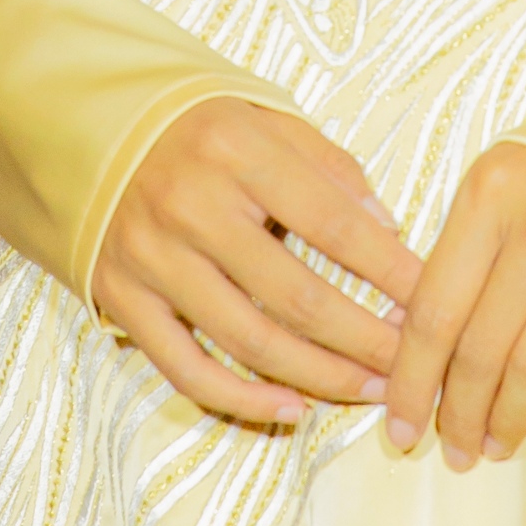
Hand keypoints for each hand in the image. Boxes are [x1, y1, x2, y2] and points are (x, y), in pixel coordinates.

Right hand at [93, 97, 420, 426]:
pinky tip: (292, 406)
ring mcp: (153, 259)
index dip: (388, 267)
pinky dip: (242, 398)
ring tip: (369, 388)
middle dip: (364, 337)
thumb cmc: (201, 130)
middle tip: (409, 361)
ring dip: (319, 375)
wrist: (96, 130)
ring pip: (249, 341)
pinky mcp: (123, 300)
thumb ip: (328, 167)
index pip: (331, 221)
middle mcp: (191, 205)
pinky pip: (188, 369)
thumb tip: (386, 229)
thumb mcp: (265, 119)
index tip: (430, 296)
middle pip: (295, 296)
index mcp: (236, 150)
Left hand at [383, 142, 525, 470]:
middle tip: (454, 449)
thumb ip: (464, 253)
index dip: (411, 379)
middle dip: (458, 413)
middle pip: (480, 345)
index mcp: (494, 187)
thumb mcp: (506, 185)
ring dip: (507, 419)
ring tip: (495, 443)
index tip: (398, 425)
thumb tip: (411, 350)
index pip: (435, 305)